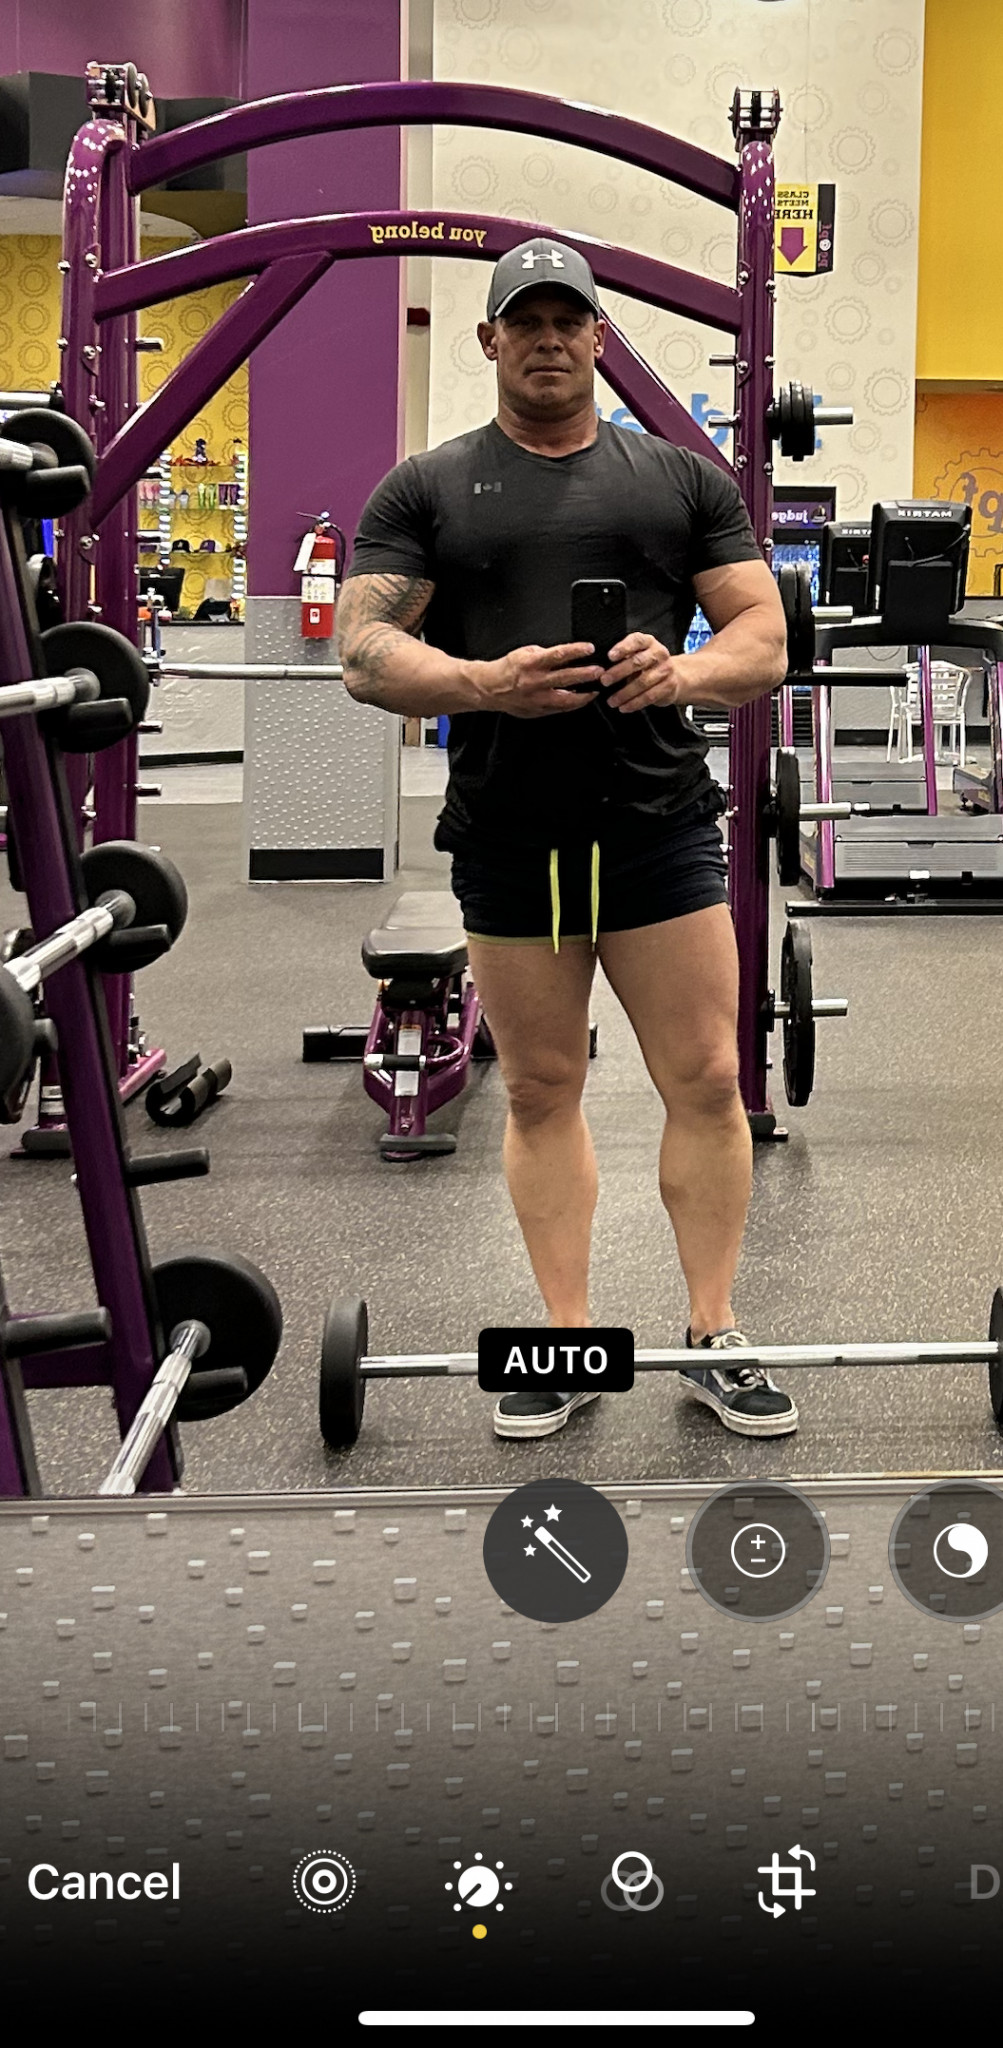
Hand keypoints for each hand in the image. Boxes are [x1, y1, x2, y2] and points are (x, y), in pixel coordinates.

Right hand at [473, 642, 602, 718]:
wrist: (490, 688)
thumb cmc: (508, 669)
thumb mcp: (524, 653)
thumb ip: (544, 654)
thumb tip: (566, 654)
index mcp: (531, 663)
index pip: (559, 655)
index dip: (576, 651)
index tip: (590, 649)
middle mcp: (535, 682)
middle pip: (566, 678)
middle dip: (586, 674)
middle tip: (600, 672)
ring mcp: (537, 699)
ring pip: (566, 699)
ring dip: (584, 695)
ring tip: (596, 690)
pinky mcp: (538, 711)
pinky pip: (560, 709)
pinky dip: (572, 704)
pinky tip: (581, 699)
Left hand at [603, 632, 684, 712]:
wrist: (674, 676)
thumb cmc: (646, 665)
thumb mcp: (637, 655)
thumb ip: (623, 657)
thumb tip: (599, 669)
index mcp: (648, 641)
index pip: (636, 641)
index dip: (623, 647)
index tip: (609, 656)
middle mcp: (659, 653)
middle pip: (638, 662)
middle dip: (618, 672)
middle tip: (604, 681)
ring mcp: (666, 669)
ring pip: (643, 682)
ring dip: (624, 693)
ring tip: (611, 701)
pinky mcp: (669, 686)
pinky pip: (649, 696)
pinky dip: (634, 704)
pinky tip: (623, 708)